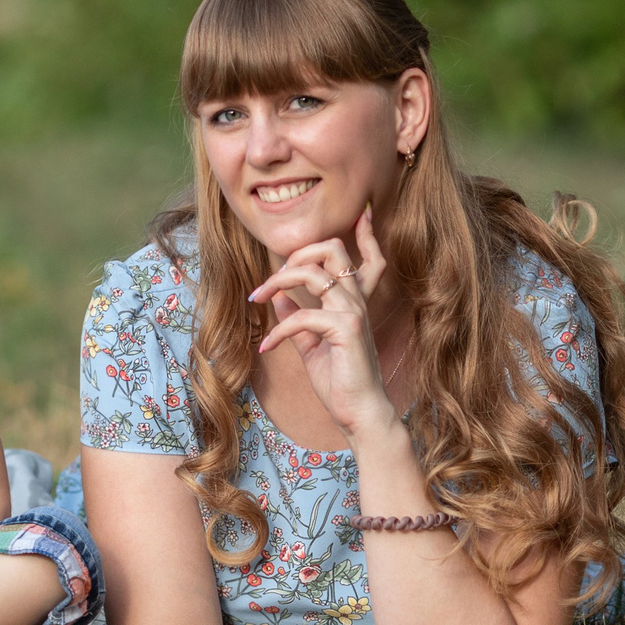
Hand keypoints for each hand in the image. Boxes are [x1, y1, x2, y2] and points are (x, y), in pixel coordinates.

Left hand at [251, 206, 396, 438]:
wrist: (358, 412)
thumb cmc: (339, 379)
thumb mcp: (312, 343)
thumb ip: (297, 317)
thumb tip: (277, 297)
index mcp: (353, 300)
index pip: (368, 257)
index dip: (366, 233)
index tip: (362, 212)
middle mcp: (356, 299)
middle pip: (332, 248)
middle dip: (295, 253)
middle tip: (271, 278)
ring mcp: (354, 311)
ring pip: (313, 273)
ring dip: (276, 282)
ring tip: (256, 299)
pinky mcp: (346, 328)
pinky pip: (303, 316)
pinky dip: (279, 331)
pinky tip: (266, 347)